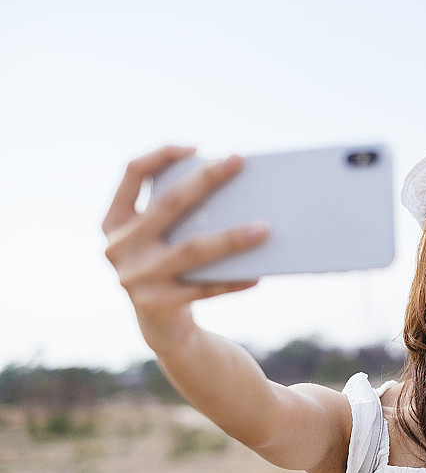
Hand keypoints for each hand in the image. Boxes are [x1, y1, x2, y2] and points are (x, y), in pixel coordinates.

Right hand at [102, 146, 267, 350]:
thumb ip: (174, 213)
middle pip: (169, 205)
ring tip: (264, 228)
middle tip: (239, 160)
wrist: (161, 327)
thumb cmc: (169, 266)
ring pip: (192, 250)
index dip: (162, 154)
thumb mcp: (158, 238)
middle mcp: (118, 247)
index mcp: (114, 221)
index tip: (197, 146)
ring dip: (231, 238)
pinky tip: (258, 273)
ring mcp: (135, 278)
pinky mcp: (158, 305)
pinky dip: (234, 280)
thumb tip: (231, 187)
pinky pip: (205, 288)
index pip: (132, 173)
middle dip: (206, 179)